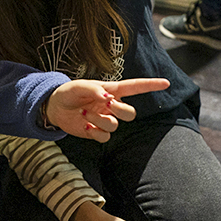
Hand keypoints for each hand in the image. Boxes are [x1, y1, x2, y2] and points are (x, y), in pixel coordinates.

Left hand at [44, 78, 169, 142]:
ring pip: (115, 125)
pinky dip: (95, 132)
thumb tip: (108, 98)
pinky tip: (85, 125)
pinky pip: (105, 137)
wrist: (54, 108)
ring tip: (84, 114)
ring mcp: (105, 120)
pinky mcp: (97, 132)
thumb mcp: (78, 86)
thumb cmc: (68, 92)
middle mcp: (111, 106)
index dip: (150, 85)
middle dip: (120, 110)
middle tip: (105, 104)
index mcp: (111, 90)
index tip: (166, 83)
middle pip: (130, 113)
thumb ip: (94, 90)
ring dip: (100, 120)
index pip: (135, 87)